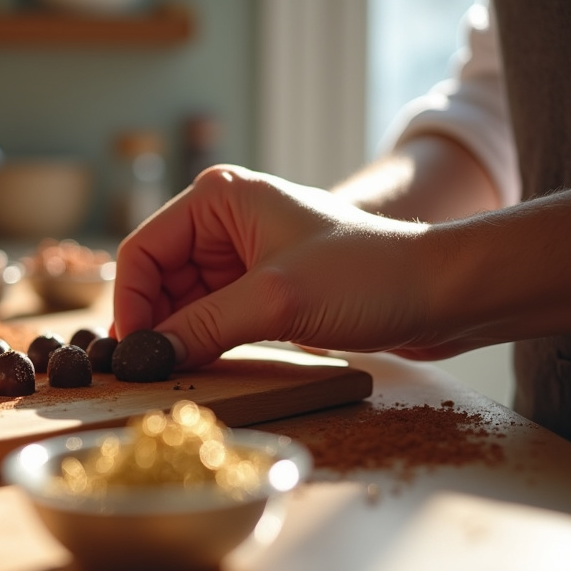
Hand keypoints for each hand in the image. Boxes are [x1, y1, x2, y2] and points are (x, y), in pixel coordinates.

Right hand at [113, 164, 438, 367]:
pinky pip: (212, 315)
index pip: (143, 249)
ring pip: (182, 300)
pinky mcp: (261, 287)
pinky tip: (201, 365)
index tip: (132, 351)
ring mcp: (242, 256)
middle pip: (158, 277)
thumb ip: (202, 328)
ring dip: (178, 335)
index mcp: (219, 198)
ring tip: (175, 372)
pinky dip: (203, 340)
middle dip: (153, 322)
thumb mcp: (274, 301)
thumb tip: (145, 356)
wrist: (440, 292)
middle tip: (149, 370)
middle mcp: (224, 221)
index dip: (130, 302)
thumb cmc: (367, 274)